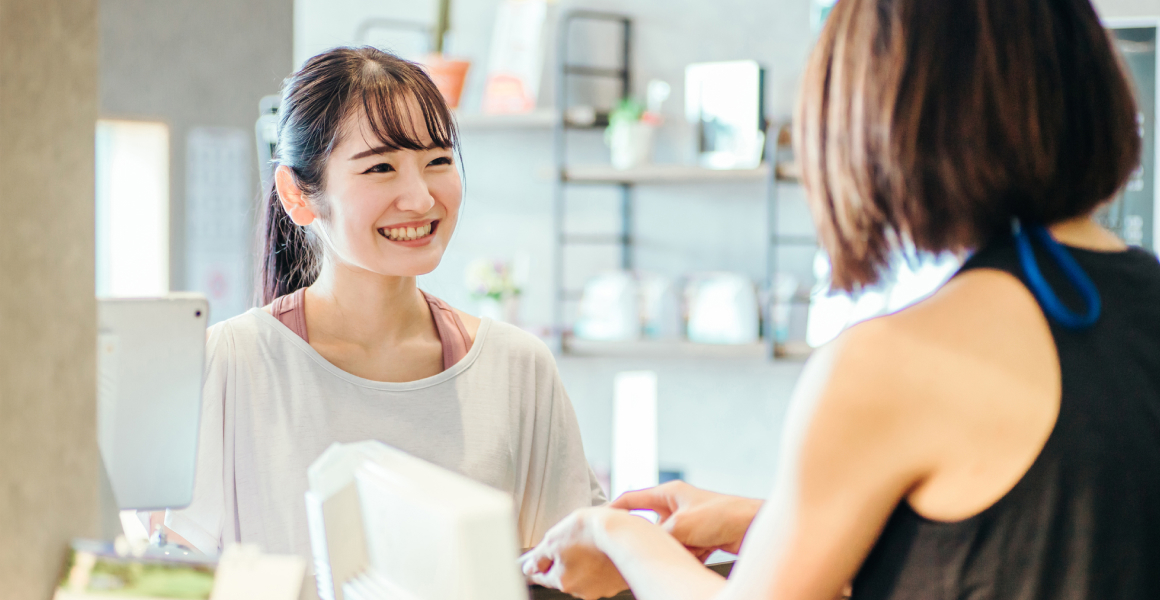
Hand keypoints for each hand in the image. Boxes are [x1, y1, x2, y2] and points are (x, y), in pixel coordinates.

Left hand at [520, 507, 630, 599]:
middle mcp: (582, 589)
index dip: (541, 564)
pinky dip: (603, 563)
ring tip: (592, 542)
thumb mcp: (553, 538)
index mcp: (563, 580)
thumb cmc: (591, 532)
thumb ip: (538, 557)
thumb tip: (529, 567)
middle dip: (566, 561)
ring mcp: (602, 587)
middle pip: (565, 575)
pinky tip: (605, 549)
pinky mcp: (618, 582)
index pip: (543, 577)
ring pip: (586, 574)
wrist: (625, 532)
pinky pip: (605, 573)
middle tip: (571, 541)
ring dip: (586, 562)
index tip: (539, 560)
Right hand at [610, 481, 761, 559]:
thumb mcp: (682, 525)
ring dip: (673, 551)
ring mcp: (689, 524)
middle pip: (650, 527)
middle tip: (635, 552)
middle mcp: (677, 507)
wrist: (755, 527)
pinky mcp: (700, 539)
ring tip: (681, 553)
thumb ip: (657, 535)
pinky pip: (684, 552)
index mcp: (669, 493)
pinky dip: (687, 558)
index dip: (612, 510)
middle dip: (649, 541)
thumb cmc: (723, 514)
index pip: (631, 499)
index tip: (598, 523)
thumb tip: (640, 548)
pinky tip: (696, 557)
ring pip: (668, 543)